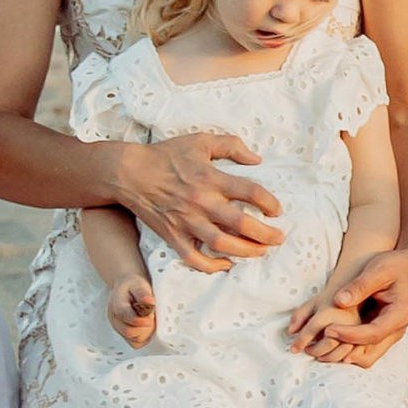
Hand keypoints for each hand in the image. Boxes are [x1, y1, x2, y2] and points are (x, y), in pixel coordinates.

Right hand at [107, 275, 156, 346]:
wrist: (128, 288)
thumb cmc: (134, 286)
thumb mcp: (139, 284)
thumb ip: (143, 294)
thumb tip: (149, 302)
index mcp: (116, 304)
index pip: (125, 316)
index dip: (140, 320)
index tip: (151, 316)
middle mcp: (115, 319)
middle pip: (129, 331)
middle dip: (145, 326)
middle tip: (152, 316)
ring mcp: (119, 328)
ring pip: (133, 340)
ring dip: (146, 332)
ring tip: (150, 320)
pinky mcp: (125, 335)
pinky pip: (135, 344)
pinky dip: (144, 338)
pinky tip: (147, 327)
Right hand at [119, 133, 284, 273]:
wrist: (129, 173)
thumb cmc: (166, 155)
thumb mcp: (200, 141)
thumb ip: (231, 145)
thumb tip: (256, 158)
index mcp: (210, 177)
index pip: (249, 191)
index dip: (269, 202)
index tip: (277, 210)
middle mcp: (201, 202)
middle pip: (240, 223)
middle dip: (264, 234)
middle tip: (278, 238)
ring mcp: (186, 221)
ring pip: (221, 244)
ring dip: (245, 251)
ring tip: (260, 252)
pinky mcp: (173, 235)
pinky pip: (193, 258)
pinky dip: (211, 266)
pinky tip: (226, 264)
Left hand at [287, 247, 407, 368]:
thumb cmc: (394, 266)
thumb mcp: (378, 269)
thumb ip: (359, 286)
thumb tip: (338, 301)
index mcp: (400, 314)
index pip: (373, 334)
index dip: (349, 335)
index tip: (327, 330)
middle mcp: (397, 330)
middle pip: (369, 352)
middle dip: (343, 349)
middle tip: (318, 341)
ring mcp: (390, 335)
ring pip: (367, 357)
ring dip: (344, 354)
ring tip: (321, 345)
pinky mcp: (382, 335)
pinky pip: (365, 350)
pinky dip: (349, 349)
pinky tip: (332, 340)